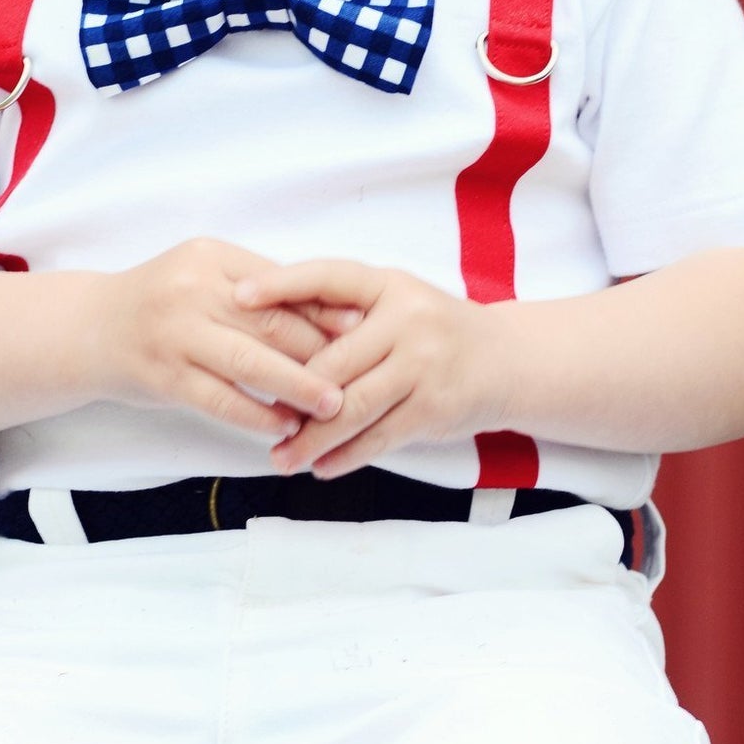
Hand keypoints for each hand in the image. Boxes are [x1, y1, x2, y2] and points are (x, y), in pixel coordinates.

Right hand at [91, 239, 354, 440]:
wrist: (90, 329)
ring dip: (296, 386)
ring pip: (249, 361)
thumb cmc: (163, 304)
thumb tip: (335, 313)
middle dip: (320, 350)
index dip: (325, 307)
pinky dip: (256, 414)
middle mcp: (192, 290)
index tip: (365, 327)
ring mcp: (174, 334)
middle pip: (270, 321)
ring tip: (332, 406)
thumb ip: (257, 292)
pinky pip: (219, 398)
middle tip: (362, 373)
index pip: (280, 284)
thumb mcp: (205, 277)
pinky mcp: (163, 376)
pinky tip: (284, 426)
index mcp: (211, 258)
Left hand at [232, 260, 499, 477]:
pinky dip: (345, 456)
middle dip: (290, 394)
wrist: (505, 360)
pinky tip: (320, 466)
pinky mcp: (433, 407)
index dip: (281, 285)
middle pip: (332, 361)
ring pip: (351, 408)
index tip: (238, 297)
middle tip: (254, 415)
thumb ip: (343, 314)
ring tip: (280, 458)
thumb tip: (268, 333)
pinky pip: (378, 437)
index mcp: (388, 285)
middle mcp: (407, 320)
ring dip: (311, 439)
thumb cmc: (431, 329)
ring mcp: (423, 365)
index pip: (327, 277)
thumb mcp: (394, 302)